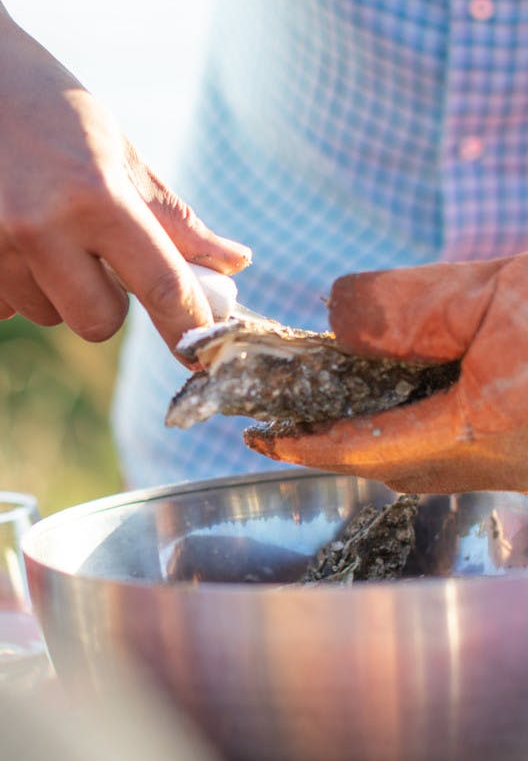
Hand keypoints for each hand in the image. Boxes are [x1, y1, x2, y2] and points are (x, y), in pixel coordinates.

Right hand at [0, 0, 249, 352]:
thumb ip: (172, 217)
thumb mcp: (113, 146)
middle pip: (99, 324)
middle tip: (91, 249)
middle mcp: (32, 226)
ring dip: (52, 284)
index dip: (186, 325)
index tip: (201, 353)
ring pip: (46, 315)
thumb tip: (236, 264)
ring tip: (27, 216)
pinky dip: (6, 279)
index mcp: (91, 191)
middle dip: (107, 299)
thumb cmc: (40, 102)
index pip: (158, 285)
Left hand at [248, 255, 527, 493]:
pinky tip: (400, 393)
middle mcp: (489, 466)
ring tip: (329, 401)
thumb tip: (337, 317)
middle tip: (282, 414)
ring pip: (416, 464)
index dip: (303, 443)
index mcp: (476, 430)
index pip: (362, 449)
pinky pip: (448, 453)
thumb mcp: (489, 290)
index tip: (259, 433)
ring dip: (369, 436)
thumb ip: (404, 308)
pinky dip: (410, 428)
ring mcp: (509, 470)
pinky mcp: (519, 459)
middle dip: (329, 440)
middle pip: (384, 464)